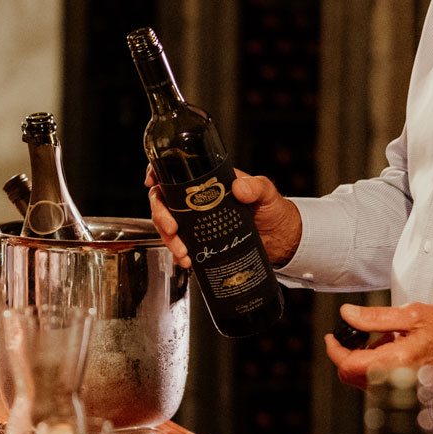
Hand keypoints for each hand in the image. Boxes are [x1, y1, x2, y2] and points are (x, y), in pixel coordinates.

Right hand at [145, 165, 303, 267]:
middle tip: (172, 229)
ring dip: (168, 239)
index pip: (176, 172)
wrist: (281, 239)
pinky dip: (178, 254)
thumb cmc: (274, 210)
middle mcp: (197, 200)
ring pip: (169, 225)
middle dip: (161, 216)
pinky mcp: (201, 241)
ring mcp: (197, 221)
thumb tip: (240, 187)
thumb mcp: (267, 193)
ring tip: (182, 252)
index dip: (157, 174)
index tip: (151, 182)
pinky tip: (185, 262)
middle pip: (165, 201)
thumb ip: (257, 187)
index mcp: (209, 182)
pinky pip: (180, 245)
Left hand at [323, 302, 432, 391]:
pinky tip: (397, 350)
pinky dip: (381, 368)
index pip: (348, 365)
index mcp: (396, 362)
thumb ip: (376, 317)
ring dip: (366, 361)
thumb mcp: (414, 314)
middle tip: (357, 334)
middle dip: (348, 355)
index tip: (332, 337)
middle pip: (353, 377)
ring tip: (386, 339)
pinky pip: (385, 384)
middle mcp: (399, 383)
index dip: (334, 350)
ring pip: (368, 382)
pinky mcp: (413, 394)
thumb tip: (348, 315)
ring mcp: (407, 392)